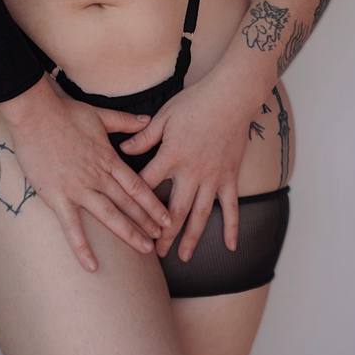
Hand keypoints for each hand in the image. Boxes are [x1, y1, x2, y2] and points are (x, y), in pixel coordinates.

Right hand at [5, 82, 172, 273]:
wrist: (35, 114)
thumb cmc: (65, 112)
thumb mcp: (101, 114)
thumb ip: (126, 121)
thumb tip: (147, 119)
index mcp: (108, 158)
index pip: (137, 185)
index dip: (153, 203)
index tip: (166, 218)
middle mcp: (97, 176)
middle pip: (128, 203)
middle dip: (147, 222)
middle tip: (163, 239)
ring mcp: (78, 188)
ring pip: (109, 215)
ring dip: (129, 233)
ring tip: (145, 249)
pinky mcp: (57, 196)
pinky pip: (71, 227)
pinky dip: (81, 247)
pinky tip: (91, 266)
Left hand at [117, 67, 250, 262]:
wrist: (230, 98)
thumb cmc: (195, 103)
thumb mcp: (163, 116)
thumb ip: (143, 137)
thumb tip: (122, 150)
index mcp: (171, 156)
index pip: (148, 184)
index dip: (135, 202)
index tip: (126, 218)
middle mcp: (192, 172)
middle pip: (174, 209)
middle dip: (163, 233)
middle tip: (154, 253)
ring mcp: (213, 177)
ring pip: (200, 214)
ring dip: (191, 238)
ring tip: (182, 256)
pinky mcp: (230, 177)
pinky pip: (231, 207)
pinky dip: (232, 227)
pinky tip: (231, 247)